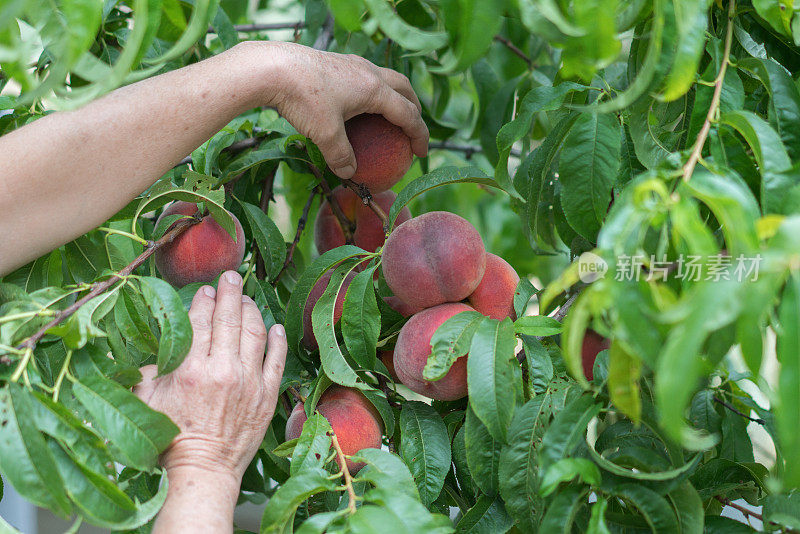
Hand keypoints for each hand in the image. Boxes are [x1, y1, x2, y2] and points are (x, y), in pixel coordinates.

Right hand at [134, 271, 286, 486]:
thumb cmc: (171, 437)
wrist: (204, 469)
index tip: (206, 289)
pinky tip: (275, 326)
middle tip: (231, 276)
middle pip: (229, 320)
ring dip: (252, 310)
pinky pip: (277, 359)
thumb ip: (149, 368)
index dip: (204, 301)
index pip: (200, 322)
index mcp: (191, 369)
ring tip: (247, 298)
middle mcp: (223, 370)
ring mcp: (250, 382)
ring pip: (255, 333)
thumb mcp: (147, 400)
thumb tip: (153, 343)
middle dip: (230, 293)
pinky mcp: (268, 395)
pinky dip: (277, 339)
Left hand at [239, 40, 428, 178]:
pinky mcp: (336, 61)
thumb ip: (341, 156)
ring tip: (389, 112)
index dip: (418, 135)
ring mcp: (352, 63)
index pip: (407, 114)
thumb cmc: (303, 98)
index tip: (421, 153)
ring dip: (394, 95)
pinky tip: (356, 103)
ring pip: (384, 78)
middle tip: (413, 126)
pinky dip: (372, 90)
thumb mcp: (325, 135)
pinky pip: (364, 75)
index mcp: (374, 89)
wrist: (272, 67)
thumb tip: (349, 173)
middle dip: (413, 107)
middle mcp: (368, 72)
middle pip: (403, 88)